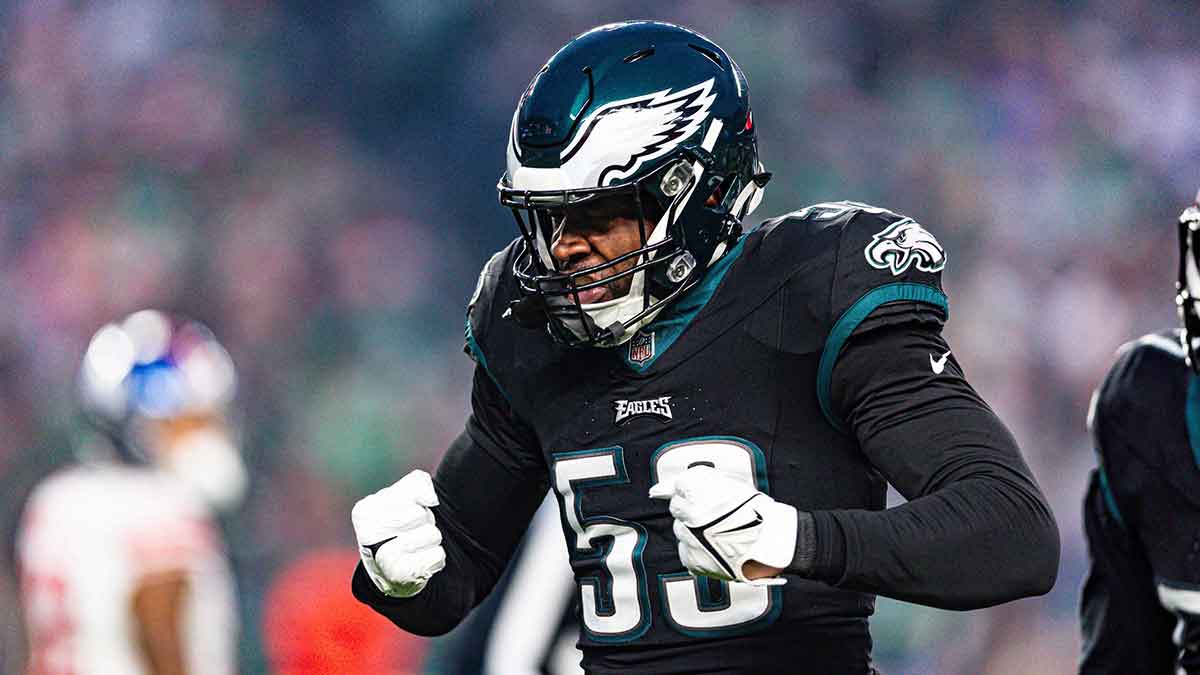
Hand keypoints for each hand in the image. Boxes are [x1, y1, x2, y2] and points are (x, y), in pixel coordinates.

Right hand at [352, 470, 445, 597]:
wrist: (390, 572)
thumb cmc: (398, 527)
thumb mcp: (401, 497)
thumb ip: (417, 484)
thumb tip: (431, 499)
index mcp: (364, 511)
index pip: (413, 492)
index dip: (418, 502)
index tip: (405, 514)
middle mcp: (367, 535)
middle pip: (421, 514)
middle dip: (425, 520)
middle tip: (411, 532)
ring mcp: (383, 559)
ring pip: (432, 534)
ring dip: (432, 540)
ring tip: (415, 548)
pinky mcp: (402, 577)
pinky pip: (438, 555)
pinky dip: (436, 557)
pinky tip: (420, 561)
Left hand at [649, 465, 796, 585]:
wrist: (773, 543)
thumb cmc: (758, 511)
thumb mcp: (731, 483)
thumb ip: (701, 480)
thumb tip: (668, 486)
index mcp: (696, 489)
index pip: (679, 485)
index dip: (694, 491)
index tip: (702, 496)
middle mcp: (689, 513)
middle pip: (678, 508)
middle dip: (692, 510)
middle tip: (714, 515)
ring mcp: (689, 538)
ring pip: (680, 530)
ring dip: (693, 530)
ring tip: (718, 533)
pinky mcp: (693, 559)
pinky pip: (686, 551)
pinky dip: (696, 550)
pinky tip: (715, 547)